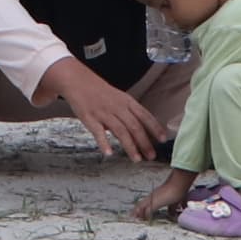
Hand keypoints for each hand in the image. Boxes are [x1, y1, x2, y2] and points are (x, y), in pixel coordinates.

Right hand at [43, 58, 165, 159]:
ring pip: (120, 131)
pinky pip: (98, 132)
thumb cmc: (99, 91)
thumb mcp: (118, 97)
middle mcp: (117, 107)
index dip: (155, 128)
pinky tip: (109, 153)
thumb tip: (139, 128)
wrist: (77, 80)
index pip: (145, 115)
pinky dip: (104, 143)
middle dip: (145, 142)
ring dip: (130, 146)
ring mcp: (104, 113)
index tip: (163, 139)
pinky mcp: (90, 118)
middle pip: (135, 126)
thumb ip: (128, 112)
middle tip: (151, 156)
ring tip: (136, 159)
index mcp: (126, 101)